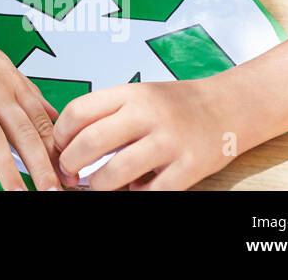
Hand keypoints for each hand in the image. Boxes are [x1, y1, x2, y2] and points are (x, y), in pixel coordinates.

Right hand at [0, 16, 68, 190]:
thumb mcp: (2, 64)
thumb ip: (27, 91)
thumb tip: (53, 117)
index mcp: (10, 81)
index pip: (41, 120)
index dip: (55, 150)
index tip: (66, 173)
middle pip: (22, 132)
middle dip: (40, 166)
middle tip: (51, 191)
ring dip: (6, 169)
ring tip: (16, 194)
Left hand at [54, 79, 232, 190]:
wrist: (229, 106)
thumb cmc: (178, 104)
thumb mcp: (139, 96)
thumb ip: (108, 114)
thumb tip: (69, 143)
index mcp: (130, 94)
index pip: (78, 112)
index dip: (60, 135)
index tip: (57, 148)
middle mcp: (148, 114)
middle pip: (91, 142)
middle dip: (70, 163)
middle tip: (68, 173)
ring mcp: (169, 141)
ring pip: (116, 172)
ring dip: (98, 184)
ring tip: (97, 184)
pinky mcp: (190, 166)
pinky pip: (152, 191)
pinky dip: (137, 194)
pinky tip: (136, 188)